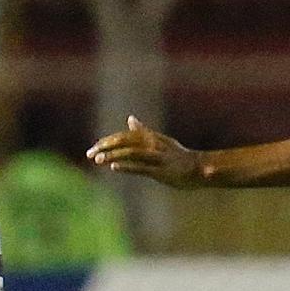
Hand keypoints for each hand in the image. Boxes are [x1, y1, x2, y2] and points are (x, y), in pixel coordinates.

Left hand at [86, 116, 203, 187]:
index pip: (125, 136)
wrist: (200, 168)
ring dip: (113, 155)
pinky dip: (127, 166)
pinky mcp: (161, 171)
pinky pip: (141, 167)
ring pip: (131, 153)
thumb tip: (130, 119)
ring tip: (97, 160)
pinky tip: (113, 167)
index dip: (108, 141)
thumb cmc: (178, 156)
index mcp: (151, 137)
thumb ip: (143, 131)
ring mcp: (157, 157)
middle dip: (106, 146)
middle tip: (89, 153)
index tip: (95, 147)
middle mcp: (153, 144)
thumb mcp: (159, 140)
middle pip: (125, 141)